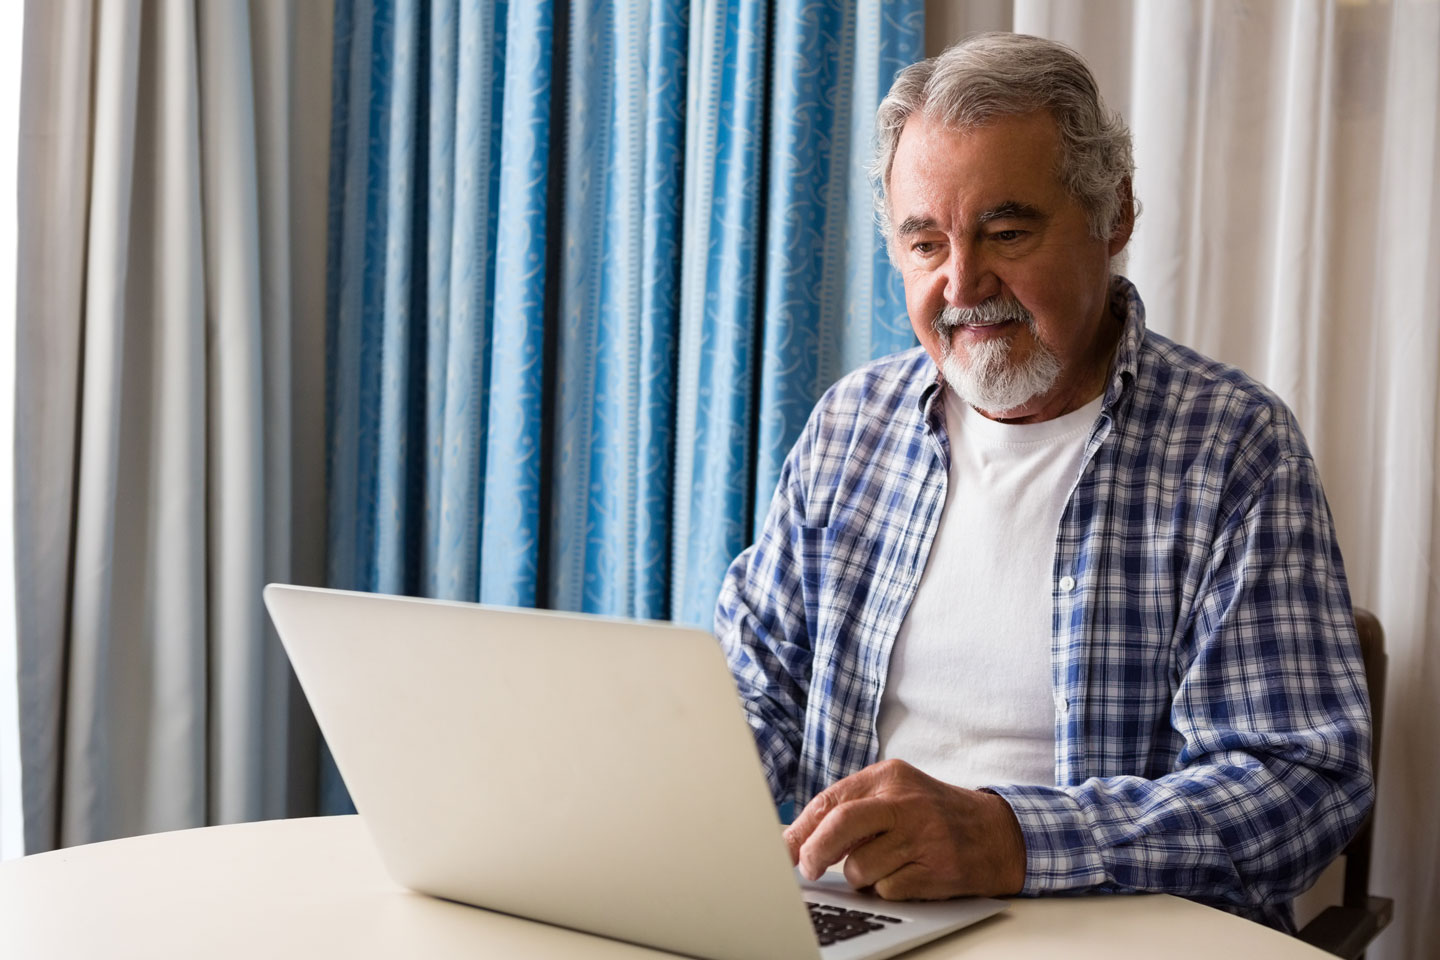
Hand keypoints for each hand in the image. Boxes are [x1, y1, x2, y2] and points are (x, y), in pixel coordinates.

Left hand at [783, 759, 1025, 899]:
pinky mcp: (937, 869)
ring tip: (884, 864)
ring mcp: (923, 836)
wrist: (997, 833)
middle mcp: (906, 802)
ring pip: (861, 867)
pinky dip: (887, 890)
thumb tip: (798, 841)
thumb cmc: (933, 814)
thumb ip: (853, 807)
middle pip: (840, 825)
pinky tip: (907, 875)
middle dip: (815, 853)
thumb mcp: (896, 793)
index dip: (800, 830)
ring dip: (861, 876)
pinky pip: (887, 889)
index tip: (784, 852)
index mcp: (889, 776)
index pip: (830, 801)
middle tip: (808, 869)